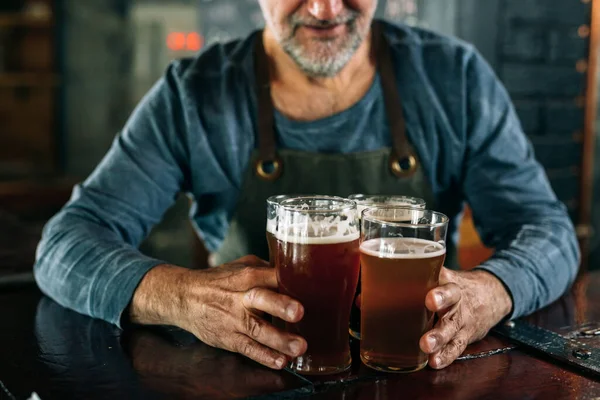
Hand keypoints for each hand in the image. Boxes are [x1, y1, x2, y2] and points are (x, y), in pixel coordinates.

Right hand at [130, 255, 307, 369]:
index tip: (311, 283)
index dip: (289, 279)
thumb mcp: (241, 266)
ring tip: (299, 347)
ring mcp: (234, 319)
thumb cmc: (219, 281)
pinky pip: (247, 349)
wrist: (185, 298)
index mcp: (246, 275)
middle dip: (281, 305)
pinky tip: (279, 362)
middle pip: (261, 299)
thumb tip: (295, 272)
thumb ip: (266, 269)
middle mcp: (240, 296)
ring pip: (257, 330)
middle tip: (300, 312)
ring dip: (279, 339)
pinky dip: (263, 356)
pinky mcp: (228, 338)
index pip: (270, 274)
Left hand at [419, 267, 511, 368]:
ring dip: (440, 340)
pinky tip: (435, 362)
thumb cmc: (456, 285)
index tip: (430, 299)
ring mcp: (462, 322)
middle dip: (439, 321)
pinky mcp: (464, 336)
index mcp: (452, 286)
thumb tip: (392, 268)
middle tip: (427, 326)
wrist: (490, 296)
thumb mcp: (445, 275)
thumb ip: (424, 272)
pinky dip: (446, 356)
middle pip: (452, 311)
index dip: (441, 294)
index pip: (448, 288)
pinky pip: (456, 347)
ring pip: (453, 331)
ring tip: (426, 347)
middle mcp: (459, 304)